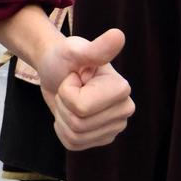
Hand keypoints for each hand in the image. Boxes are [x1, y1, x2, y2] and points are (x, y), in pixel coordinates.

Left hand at [33, 27, 134, 150]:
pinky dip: (62, 130)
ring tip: (69, 99)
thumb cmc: (64, 57)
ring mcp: (115, 127)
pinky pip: (73, 144)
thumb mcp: (75, 50)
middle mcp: (124, 110)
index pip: (81, 107)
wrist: (56, 70)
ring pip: (75, 136)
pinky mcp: (102, 138)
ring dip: (62, 117)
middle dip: (64, 105)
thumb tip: (118, 35)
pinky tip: (69, 113)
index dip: (67, 91)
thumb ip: (96, 48)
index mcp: (121, 89)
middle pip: (78, 124)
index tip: (74, 77)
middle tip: (69, 88)